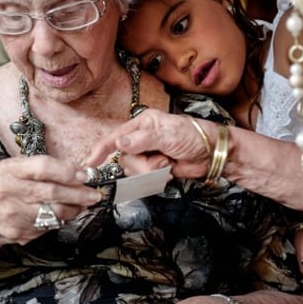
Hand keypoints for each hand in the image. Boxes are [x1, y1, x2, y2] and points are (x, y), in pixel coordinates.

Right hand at [0, 155, 101, 248]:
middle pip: (52, 191)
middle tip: (93, 194)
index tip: (84, 175)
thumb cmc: (4, 190)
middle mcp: (8, 190)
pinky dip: (61, 220)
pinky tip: (65, 214)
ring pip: (54, 211)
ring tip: (84, 204)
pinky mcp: (18, 231)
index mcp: (9, 170)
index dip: (67, 171)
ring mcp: (13, 213)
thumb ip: (42, 168)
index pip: (43, 167)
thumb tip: (77, 171)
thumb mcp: (15, 171)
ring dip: (74, 208)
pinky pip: (48, 225)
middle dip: (78, 193)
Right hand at [86, 109, 214, 179]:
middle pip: (125, 159)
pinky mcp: (155, 169)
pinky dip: (157, 179)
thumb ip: (142, 139)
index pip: (115, 137)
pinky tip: (170, 171)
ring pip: (134, 171)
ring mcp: (148, 154)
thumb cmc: (193, 136)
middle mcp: (142, 138)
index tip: (90, 162)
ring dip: (151, 172)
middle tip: (161, 161)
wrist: (212, 154)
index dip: (101, 149)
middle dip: (142, 165)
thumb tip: (119, 143)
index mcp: (142, 124)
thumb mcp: (167, 134)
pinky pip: (145, 179)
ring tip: (168, 165)